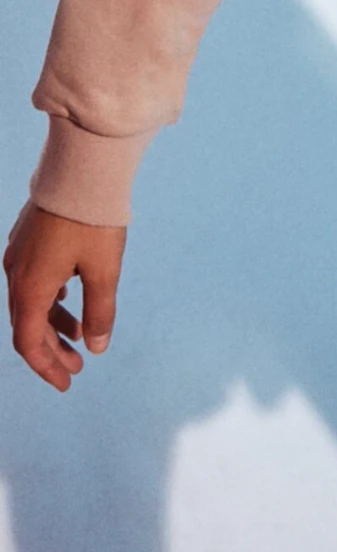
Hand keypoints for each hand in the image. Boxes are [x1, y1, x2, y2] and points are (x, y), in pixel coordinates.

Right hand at [5, 200, 126, 390]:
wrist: (81, 168)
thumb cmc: (93, 220)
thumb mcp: (104, 271)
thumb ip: (100, 312)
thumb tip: (95, 347)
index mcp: (30, 287)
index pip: (29, 343)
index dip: (46, 367)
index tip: (67, 383)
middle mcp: (16, 273)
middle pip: (28, 324)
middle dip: (52, 349)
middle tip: (77, 367)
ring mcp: (19, 254)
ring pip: (31, 301)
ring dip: (54, 323)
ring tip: (81, 335)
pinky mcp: (27, 238)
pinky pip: (32, 280)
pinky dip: (50, 298)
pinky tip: (69, 297)